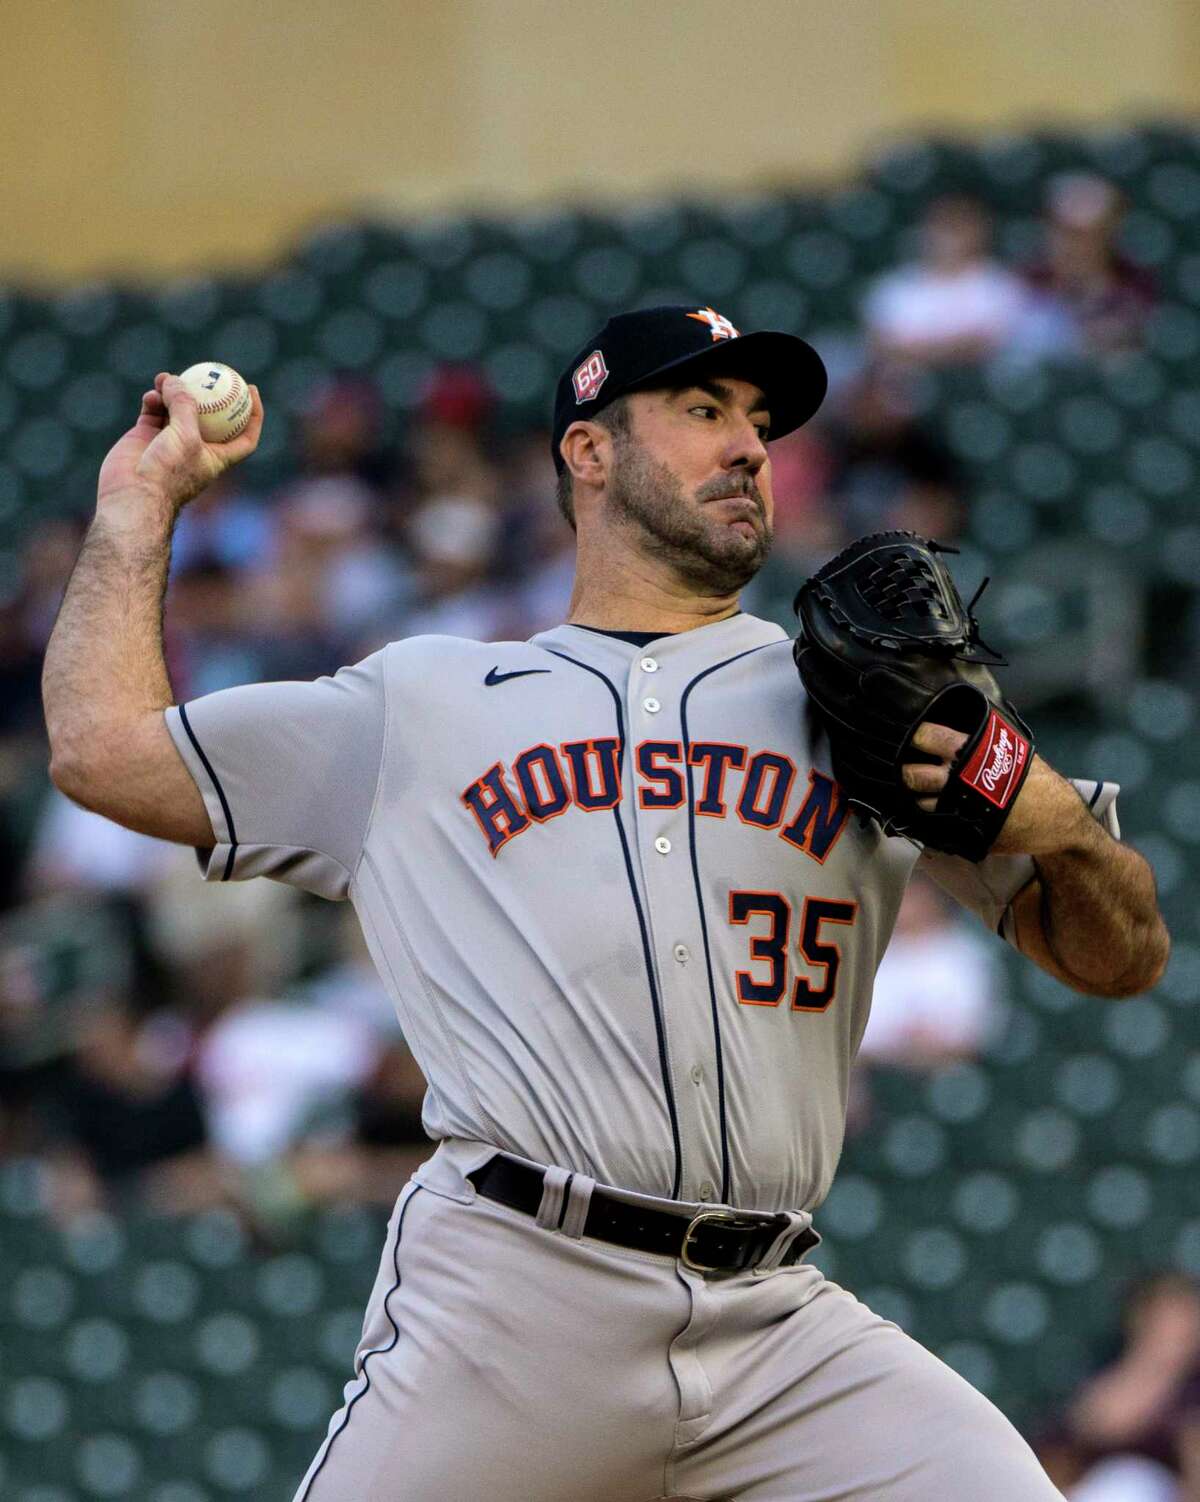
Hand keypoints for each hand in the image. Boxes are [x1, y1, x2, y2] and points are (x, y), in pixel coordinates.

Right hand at [96, 372, 263, 516]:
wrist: (132, 497)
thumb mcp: (186, 436)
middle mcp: (194, 449)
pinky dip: (154, 399)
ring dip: (174, 391)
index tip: (251, 390)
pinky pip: (153, 411)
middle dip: (208, 394)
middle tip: (208, 371)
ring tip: (166, 378)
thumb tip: (175, 380)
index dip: (253, 415)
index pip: (244, 436)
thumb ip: (185, 405)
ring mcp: (169, 442)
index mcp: (216, 457)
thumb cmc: (167, 473)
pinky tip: (152, 393)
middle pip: (209, 417)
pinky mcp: (145, 437)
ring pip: (177, 409)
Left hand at [901, 722, 1095, 858]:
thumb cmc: (1038, 782)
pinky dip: (930, 818)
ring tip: (926, 792)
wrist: (1057, 821)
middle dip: (908, 772)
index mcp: (973, 754)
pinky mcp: (960, 834)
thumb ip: (985, 741)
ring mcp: (957, 810)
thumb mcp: (1014, 751)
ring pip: (919, 802)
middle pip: (914, 774)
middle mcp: (959, 781)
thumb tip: (961, 725)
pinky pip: (932, 825)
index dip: (919, 737)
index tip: (917, 739)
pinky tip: (936, 810)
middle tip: (912, 769)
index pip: (931, 738)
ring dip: (917, 797)